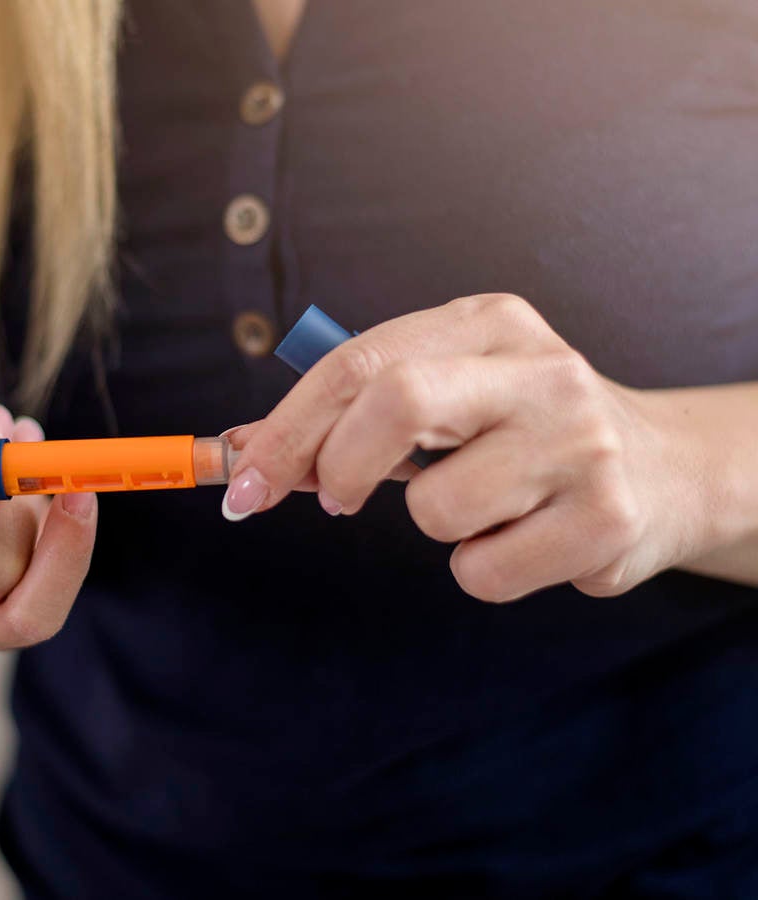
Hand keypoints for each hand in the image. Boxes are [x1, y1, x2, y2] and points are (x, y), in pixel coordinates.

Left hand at [224, 294, 715, 601]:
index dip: (287, 429)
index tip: (243, 484)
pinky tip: (527, 539)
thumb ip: (349, 415)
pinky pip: (482, 573)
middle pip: (396, 402)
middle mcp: (541, 370)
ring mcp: (581, 443)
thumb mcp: (447, 393)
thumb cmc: (522, 431)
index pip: (360, 362)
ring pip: (435, 509)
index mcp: (487, 323)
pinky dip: (481, 569)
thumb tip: (241, 451)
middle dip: (339, 466)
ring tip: (486, 507)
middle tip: (335, 499)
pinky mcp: (607, 520)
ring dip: (433, 526)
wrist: (666, 471)